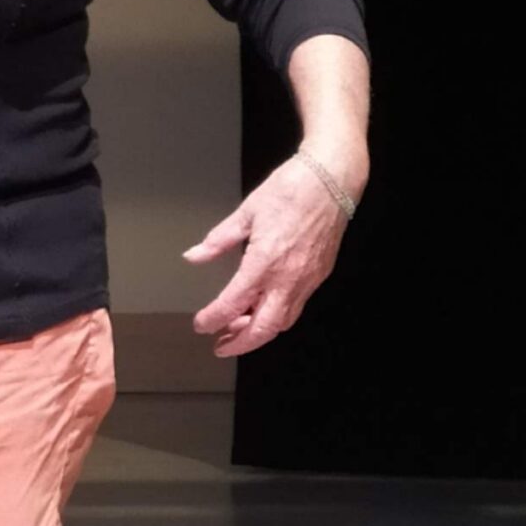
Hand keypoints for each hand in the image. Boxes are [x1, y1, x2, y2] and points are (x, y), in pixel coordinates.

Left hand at [183, 149, 359, 359]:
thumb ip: (218, 241)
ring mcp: (306, 280)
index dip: (212, 320)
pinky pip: (297, 306)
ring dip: (259, 331)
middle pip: (263, 328)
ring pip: (283, 322)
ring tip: (239, 328)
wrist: (331, 180)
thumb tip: (195, 256)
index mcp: (263, 263)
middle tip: (221, 346)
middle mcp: (287, 278)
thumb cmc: (291, 190)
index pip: (232, 305)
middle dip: (240, 343)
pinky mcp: (319, 275)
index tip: (201, 324)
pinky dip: (278, 315)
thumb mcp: (246, 213)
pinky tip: (264, 308)